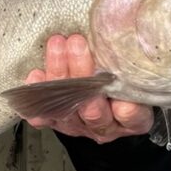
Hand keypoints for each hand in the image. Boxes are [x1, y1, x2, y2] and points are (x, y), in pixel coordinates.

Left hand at [25, 34, 152, 142]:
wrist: (105, 100)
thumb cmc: (124, 83)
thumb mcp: (135, 77)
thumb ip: (129, 69)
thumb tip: (119, 43)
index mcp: (132, 120)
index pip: (130, 116)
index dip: (124, 106)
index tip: (116, 81)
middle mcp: (105, 127)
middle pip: (93, 110)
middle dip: (82, 74)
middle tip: (77, 45)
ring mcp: (79, 127)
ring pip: (66, 107)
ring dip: (59, 72)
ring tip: (57, 45)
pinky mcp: (58, 122)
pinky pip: (44, 113)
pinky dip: (38, 95)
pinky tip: (36, 76)